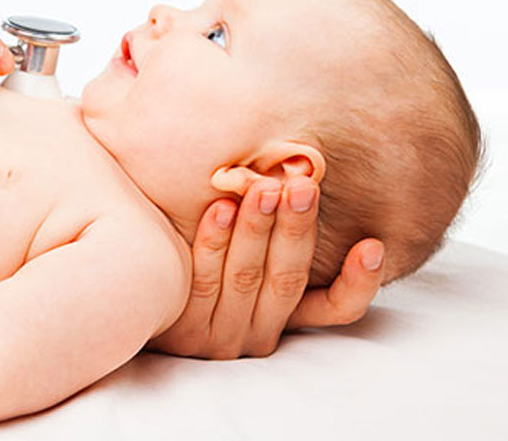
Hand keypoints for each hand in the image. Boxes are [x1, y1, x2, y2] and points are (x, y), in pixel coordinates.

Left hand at [147, 176, 386, 358]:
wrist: (132, 298)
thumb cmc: (199, 266)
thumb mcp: (245, 260)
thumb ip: (276, 235)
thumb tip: (312, 171)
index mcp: (280, 320)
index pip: (334, 310)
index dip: (359, 282)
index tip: (374, 244)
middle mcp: (255, 334)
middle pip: (286, 280)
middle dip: (297, 228)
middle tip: (303, 186)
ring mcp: (216, 337)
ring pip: (246, 277)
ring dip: (258, 229)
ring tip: (267, 188)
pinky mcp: (180, 331)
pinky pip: (201, 280)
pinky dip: (213, 242)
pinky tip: (220, 207)